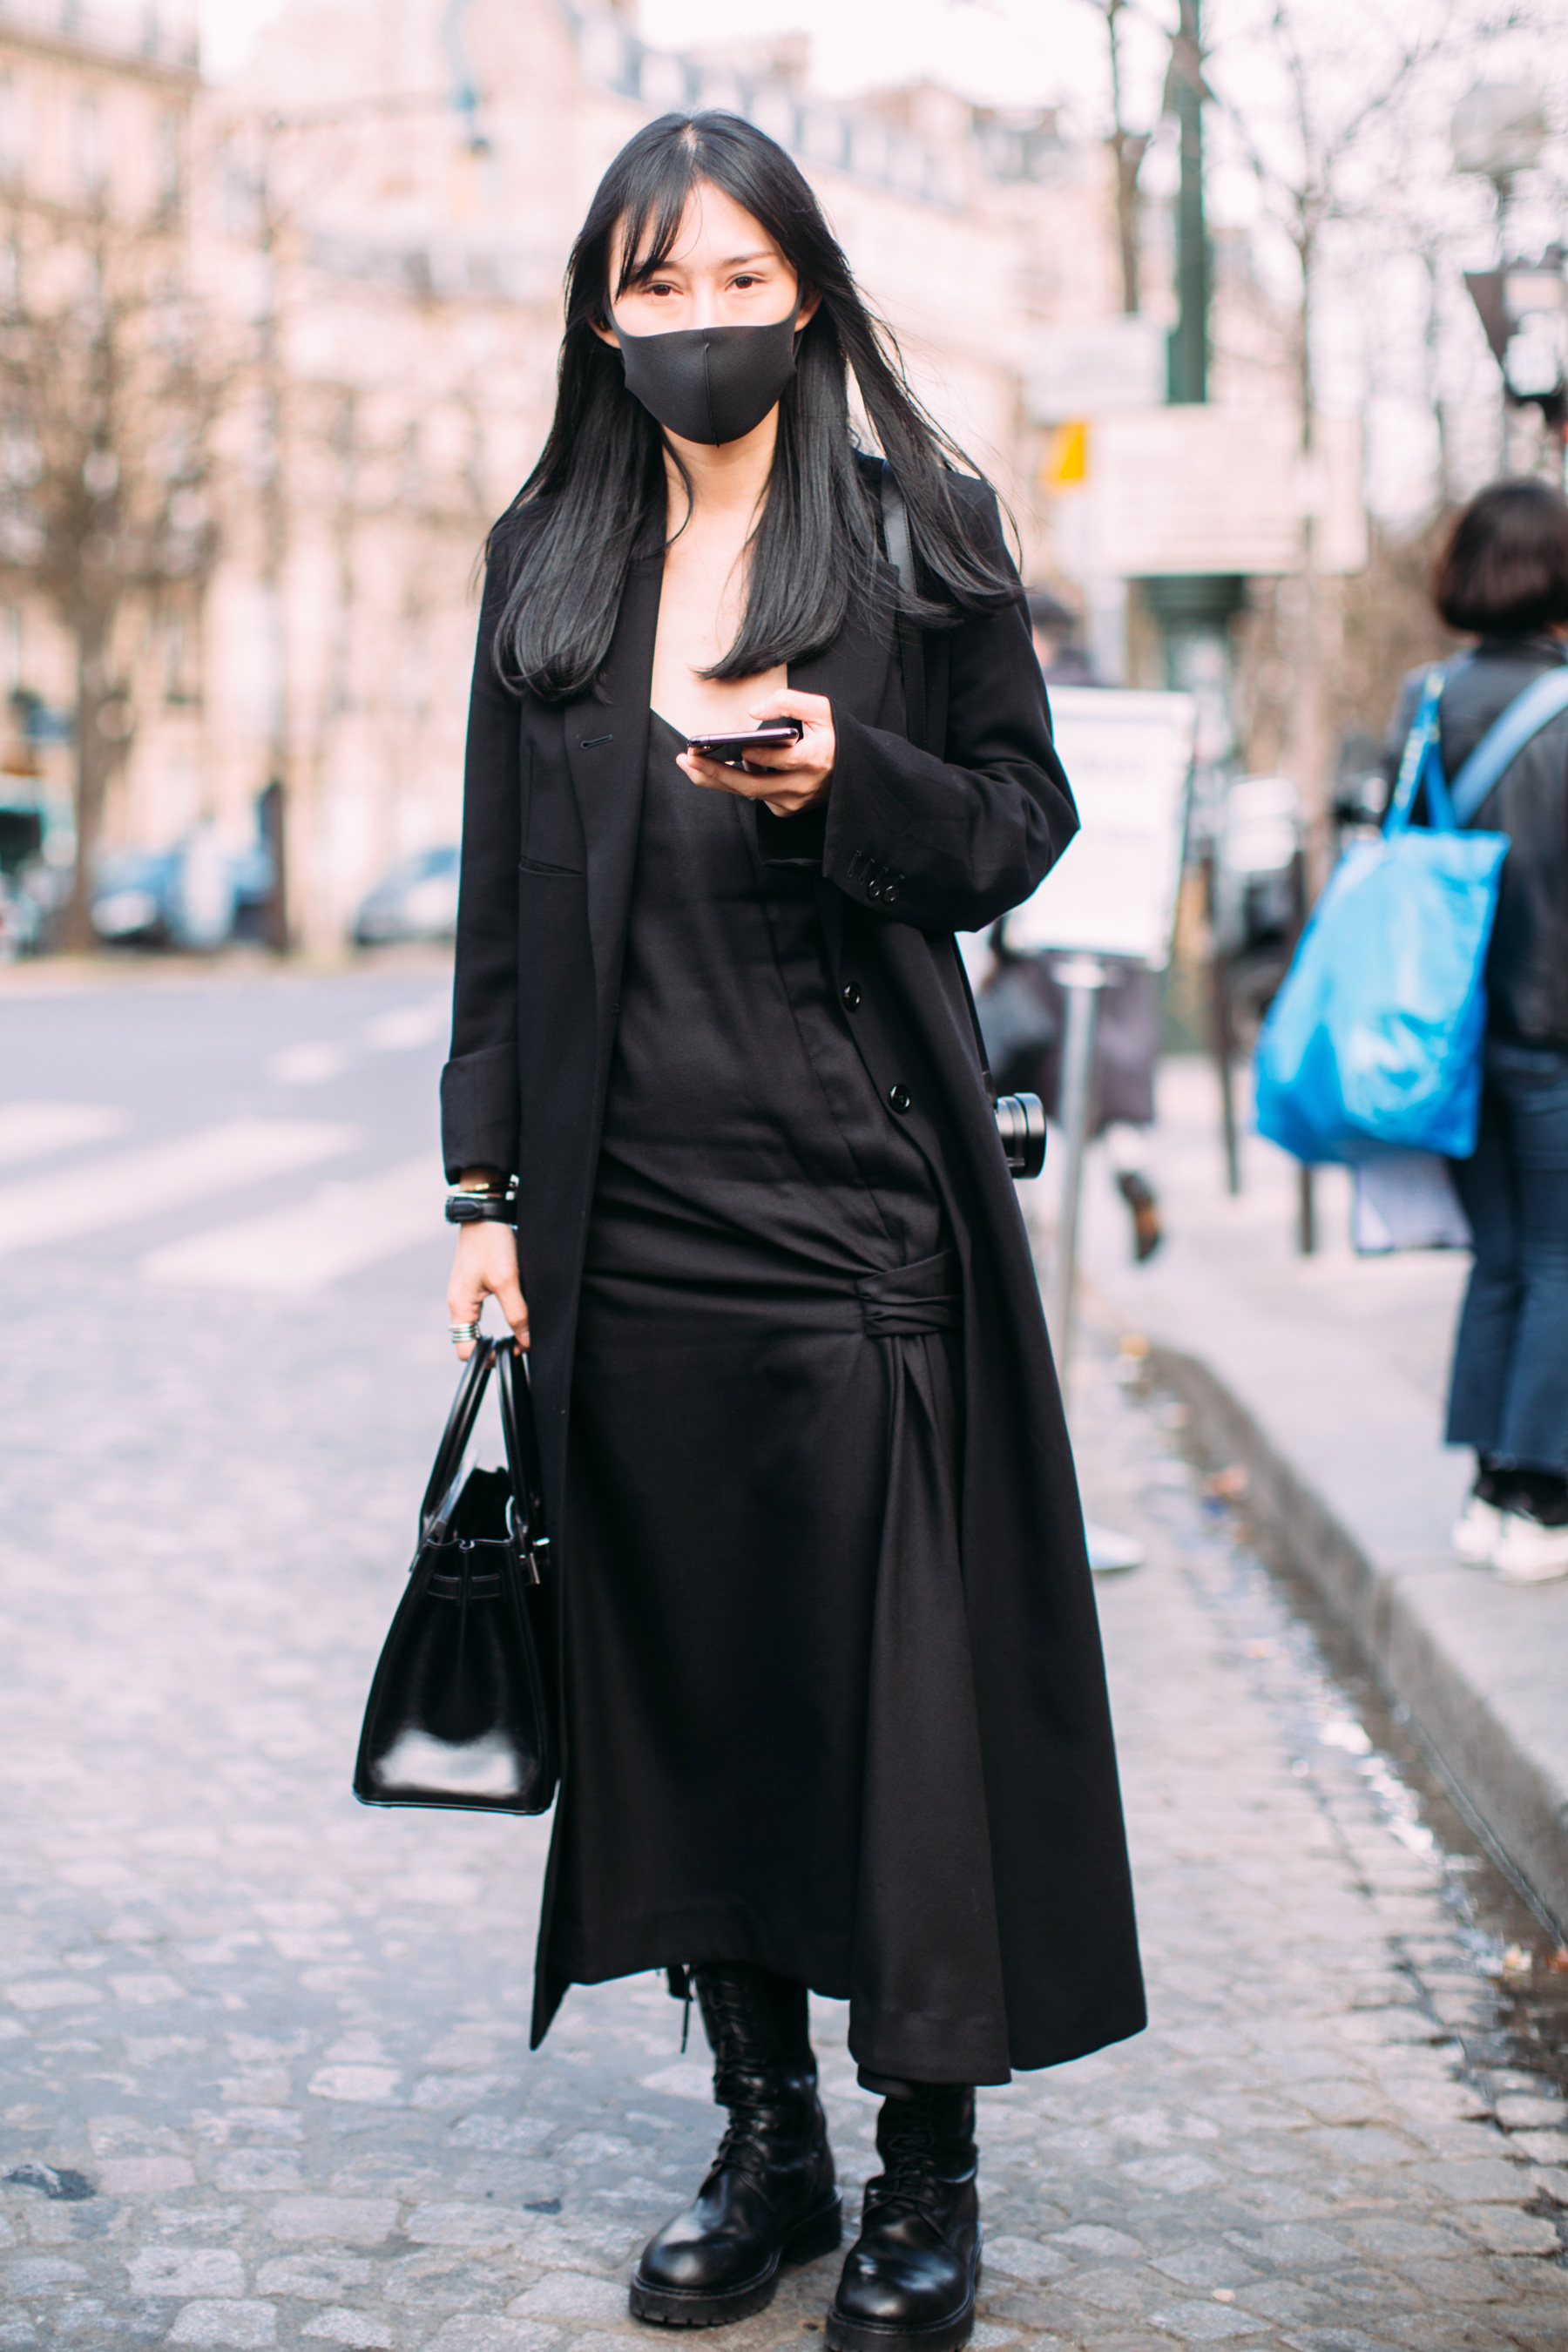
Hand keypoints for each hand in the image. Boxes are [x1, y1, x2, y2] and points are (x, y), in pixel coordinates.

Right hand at [447, 1221, 528, 1361]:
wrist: (487, 1210)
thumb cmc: (491, 1242)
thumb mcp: (507, 1280)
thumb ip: (517, 1314)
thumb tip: (526, 1342)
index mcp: (460, 1306)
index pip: (465, 1349)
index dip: (488, 1357)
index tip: (512, 1352)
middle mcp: (460, 1303)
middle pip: (474, 1339)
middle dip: (498, 1345)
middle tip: (523, 1342)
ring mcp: (467, 1292)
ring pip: (483, 1324)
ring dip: (503, 1328)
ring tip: (525, 1328)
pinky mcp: (478, 1282)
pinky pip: (488, 1308)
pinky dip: (504, 1313)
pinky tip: (520, 1309)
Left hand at [677, 688, 834, 817]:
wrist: (858, 773)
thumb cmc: (837, 738)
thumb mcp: (823, 710)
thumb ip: (789, 702)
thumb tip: (754, 712)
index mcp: (814, 760)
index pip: (776, 760)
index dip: (752, 753)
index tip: (729, 744)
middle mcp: (802, 787)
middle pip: (750, 785)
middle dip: (715, 773)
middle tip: (687, 760)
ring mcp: (793, 802)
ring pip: (748, 793)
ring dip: (717, 780)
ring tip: (691, 764)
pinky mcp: (787, 810)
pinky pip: (756, 797)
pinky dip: (738, 782)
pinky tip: (719, 768)